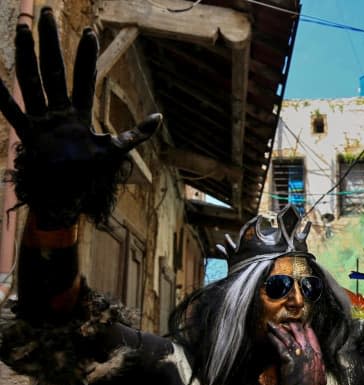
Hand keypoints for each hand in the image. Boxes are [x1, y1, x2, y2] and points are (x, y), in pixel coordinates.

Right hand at [0, 8, 160, 227]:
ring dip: (28, 55)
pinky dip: (1, 94)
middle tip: (48, 14)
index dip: (87, 56)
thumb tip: (160, 117)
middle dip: (52, 43)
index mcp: (79, 114)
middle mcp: (59, 112)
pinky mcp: (28, 133)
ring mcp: (41, 120)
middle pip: (54, 70)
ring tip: (25, 29)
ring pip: (32, 81)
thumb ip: (136, 133)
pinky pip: (10, 110)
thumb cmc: (89, 175)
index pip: (85, 78)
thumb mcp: (116, 150)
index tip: (90, 32)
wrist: (68, 198)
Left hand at [267, 322, 326, 384]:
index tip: (302, 325)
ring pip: (288, 337)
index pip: (313, 338)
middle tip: (285, 322)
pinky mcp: (288, 361)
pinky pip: (280, 345)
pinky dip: (273, 338)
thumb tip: (317, 362)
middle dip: (292, 326)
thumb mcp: (321, 378)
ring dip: (279, 329)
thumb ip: (319, 367)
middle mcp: (309, 354)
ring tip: (272, 324)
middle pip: (300, 334)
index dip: (306, 330)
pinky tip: (269, 334)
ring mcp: (299, 356)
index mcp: (318, 358)